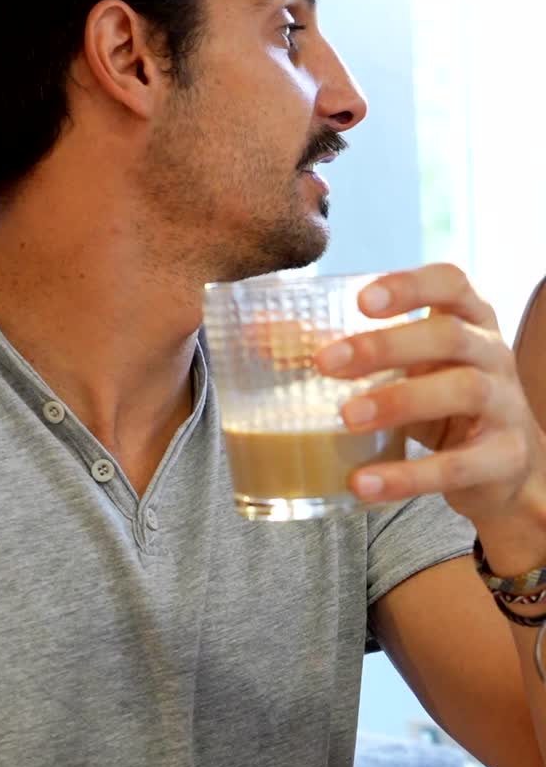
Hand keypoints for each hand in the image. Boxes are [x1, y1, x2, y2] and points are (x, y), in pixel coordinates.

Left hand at [313, 263, 545, 532]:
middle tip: (326, 363)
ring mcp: (504, 405)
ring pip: (461, 390)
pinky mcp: (503, 458)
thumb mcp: (407, 369)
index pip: (451, 283)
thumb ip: (347, 352)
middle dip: (385, 346)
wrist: (506, 470)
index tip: (361, 300)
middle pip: (448, 335)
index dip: (410, 286)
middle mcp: (492, 354)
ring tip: (346, 419)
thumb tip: (259, 336)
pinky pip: (457, 465)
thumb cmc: (442, 405)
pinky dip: (408, 476)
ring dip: (399, 401)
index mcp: (468, 321)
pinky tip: (364, 483)